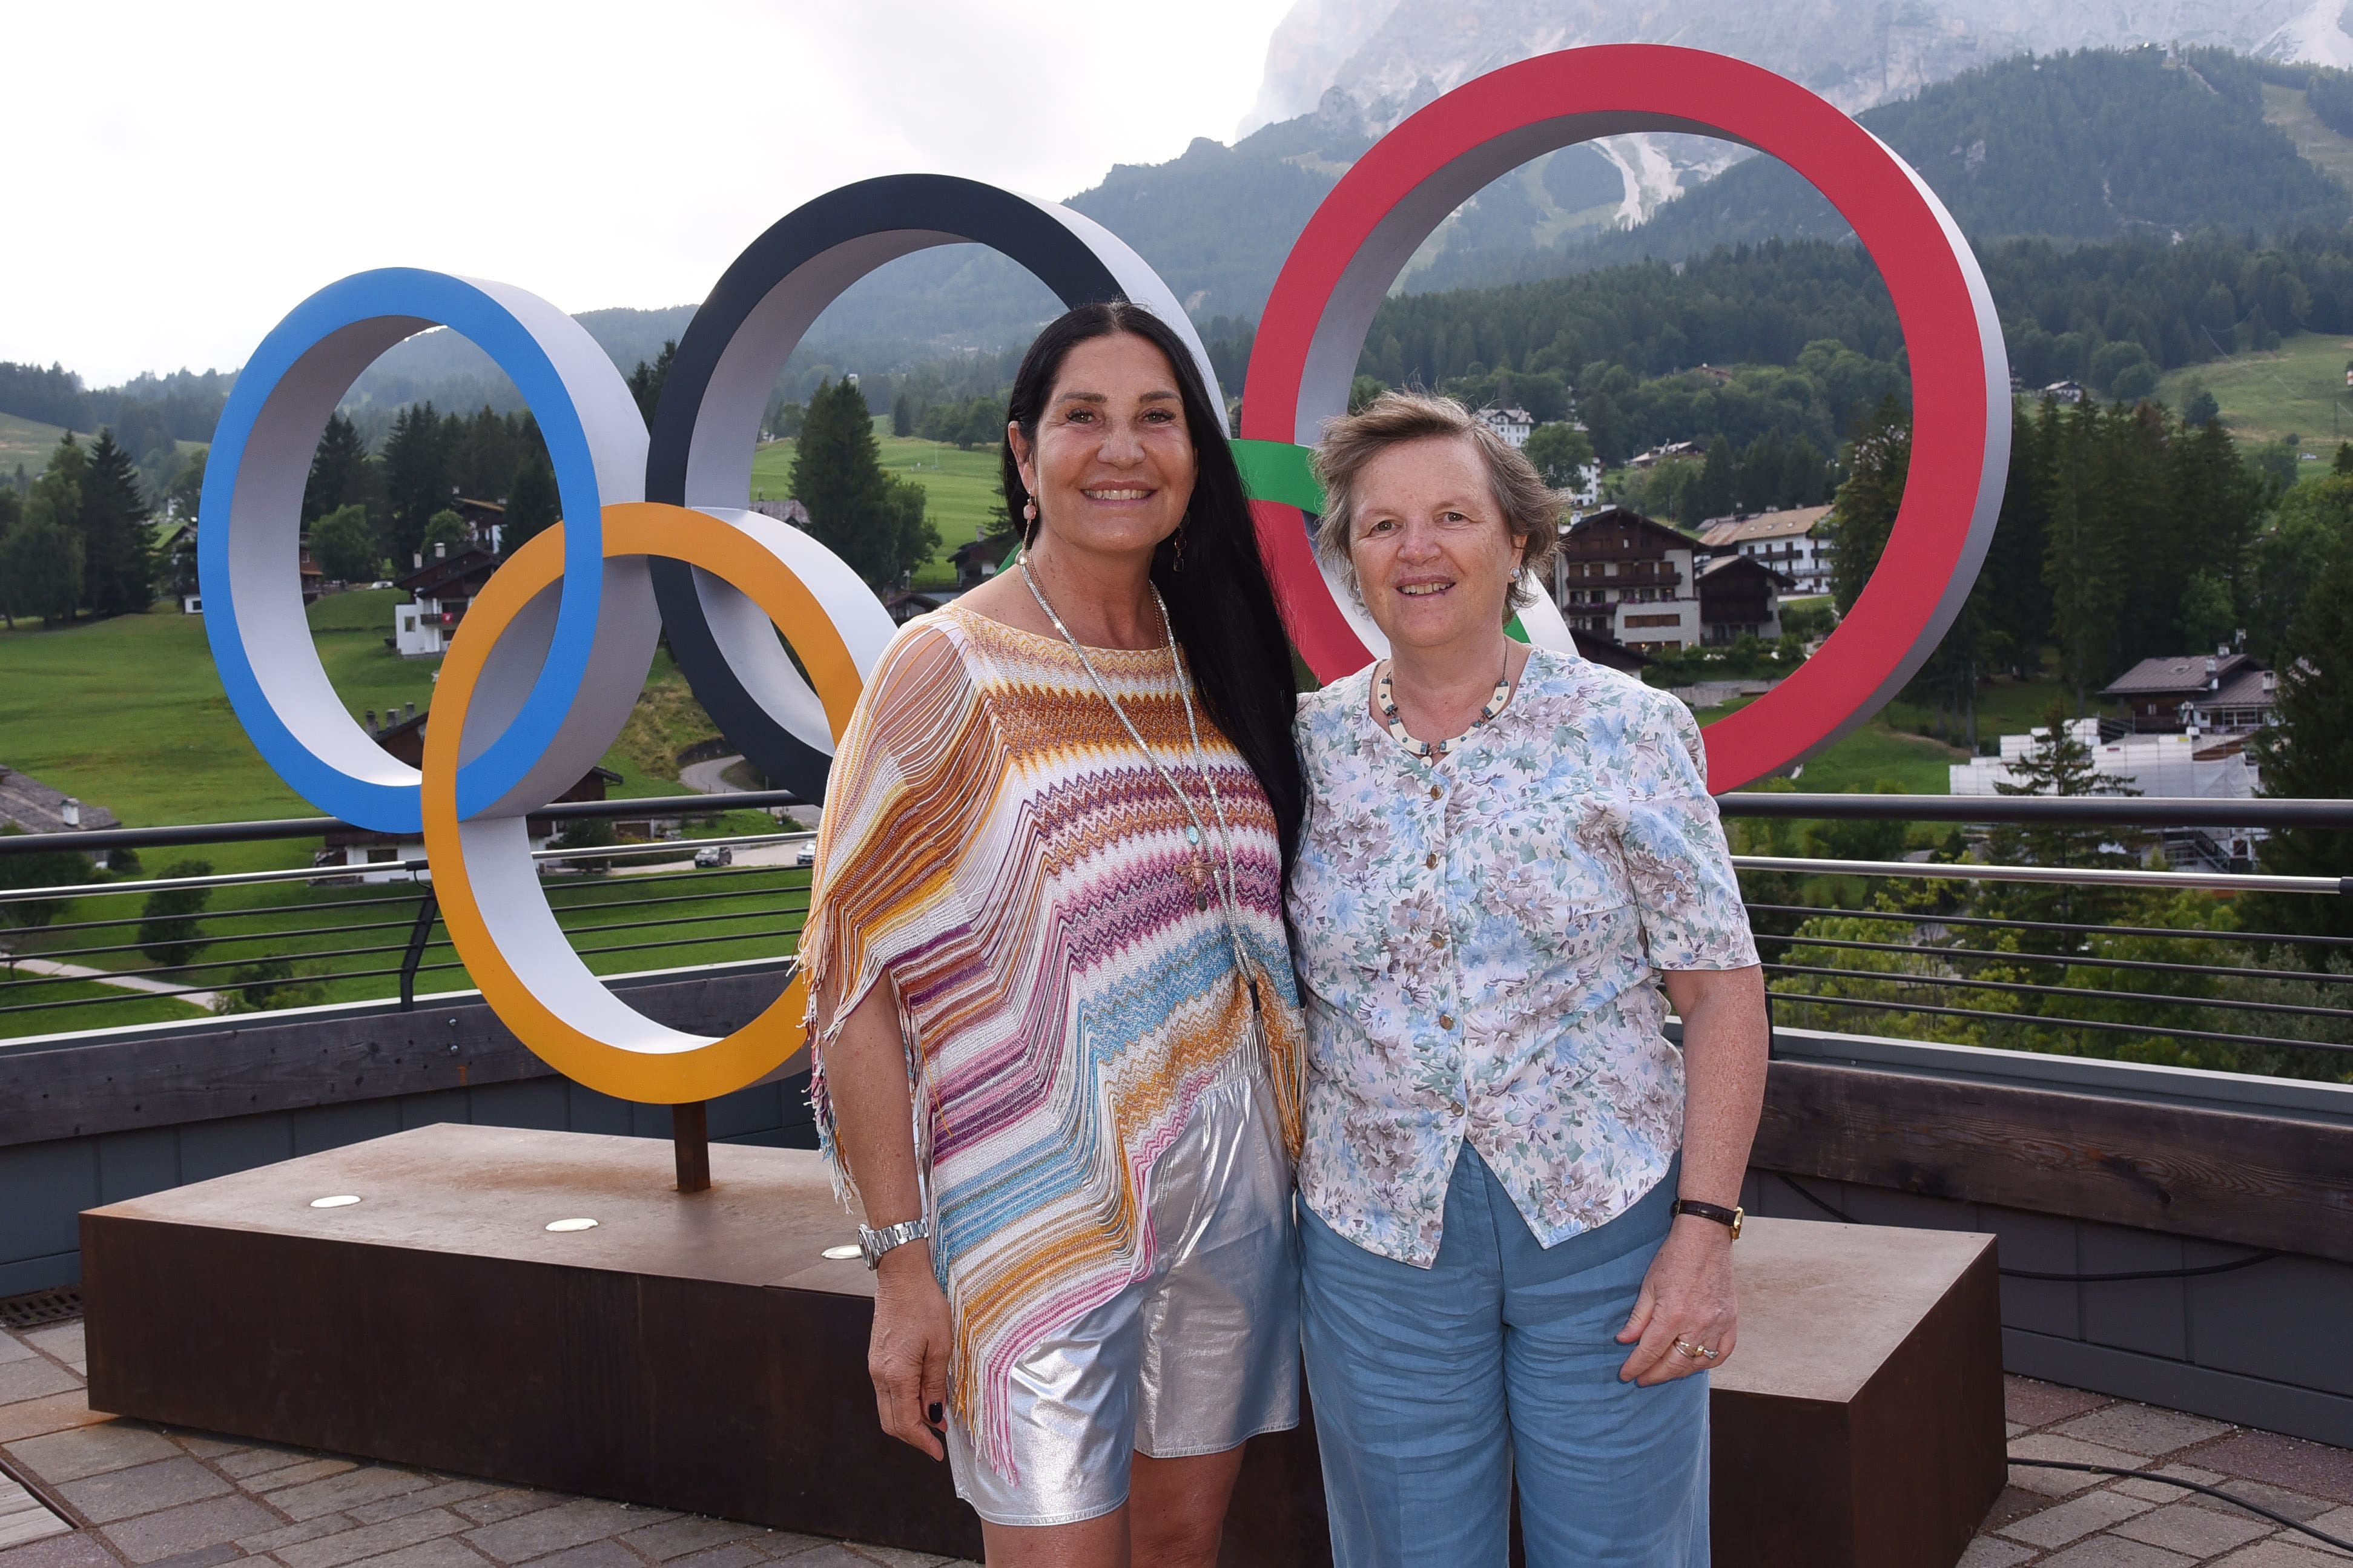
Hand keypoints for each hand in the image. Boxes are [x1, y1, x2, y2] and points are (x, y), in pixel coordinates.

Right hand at [868, 1244, 952, 1458]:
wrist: (901, 1276)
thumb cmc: (924, 1305)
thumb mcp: (941, 1346)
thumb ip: (935, 1384)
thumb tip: (935, 1414)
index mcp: (896, 1374)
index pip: (905, 1423)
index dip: (922, 1442)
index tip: (938, 1453)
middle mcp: (880, 1375)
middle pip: (891, 1422)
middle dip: (914, 1437)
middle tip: (936, 1442)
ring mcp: (875, 1367)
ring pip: (887, 1409)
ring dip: (908, 1421)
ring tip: (934, 1422)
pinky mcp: (877, 1359)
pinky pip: (887, 1393)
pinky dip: (903, 1404)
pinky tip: (922, 1400)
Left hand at [1615, 1216, 1737, 1385]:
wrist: (1705, 1239)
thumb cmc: (1674, 1258)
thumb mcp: (1648, 1286)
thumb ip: (1638, 1318)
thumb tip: (1625, 1341)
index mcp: (1672, 1315)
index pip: (1650, 1352)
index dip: (1636, 1367)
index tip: (1626, 1375)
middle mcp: (1697, 1325)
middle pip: (1674, 1363)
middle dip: (1655, 1375)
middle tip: (1643, 1378)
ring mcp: (1718, 1325)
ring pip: (1698, 1363)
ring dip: (1679, 1371)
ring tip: (1664, 1371)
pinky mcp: (1731, 1321)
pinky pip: (1723, 1353)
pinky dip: (1709, 1362)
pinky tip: (1695, 1363)